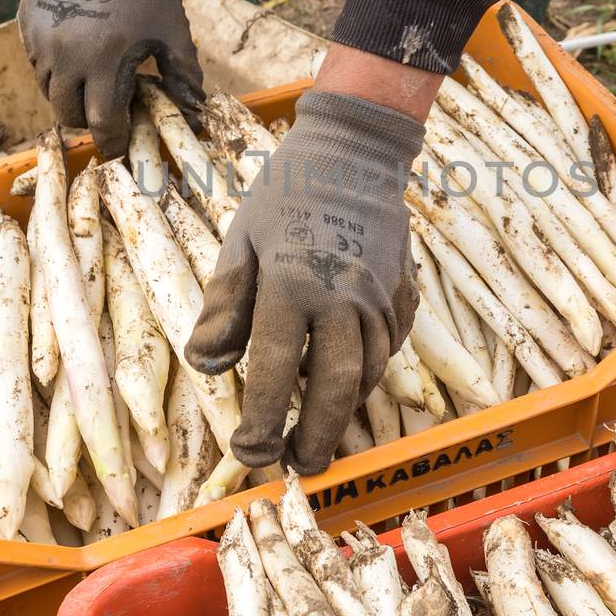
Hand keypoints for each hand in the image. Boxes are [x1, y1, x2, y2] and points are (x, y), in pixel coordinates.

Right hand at [18, 0, 203, 156]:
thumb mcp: (173, 29)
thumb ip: (184, 74)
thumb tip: (195, 112)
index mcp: (104, 61)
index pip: (101, 123)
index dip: (113, 140)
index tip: (121, 143)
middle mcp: (65, 57)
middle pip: (69, 114)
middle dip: (89, 120)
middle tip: (108, 112)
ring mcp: (40, 42)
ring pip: (49, 91)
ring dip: (71, 95)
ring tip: (94, 81)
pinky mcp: (27, 26)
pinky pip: (37, 64)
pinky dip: (55, 69)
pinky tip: (78, 54)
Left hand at [185, 89, 426, 473]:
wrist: (356, 150)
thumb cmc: (285, 193)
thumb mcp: (239, 240)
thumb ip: (223, 306)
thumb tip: (210, 365)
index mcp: (291, 284)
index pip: (274, 370)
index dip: (261, 420)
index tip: (250, 452)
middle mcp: (342, 297)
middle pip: (334, 387)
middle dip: (316, 435)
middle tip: (299, 465)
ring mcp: (381, 296)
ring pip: (369, 372)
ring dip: (343, 410)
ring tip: (319, 432)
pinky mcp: (404, 292)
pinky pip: (390, 346)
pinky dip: (370, 370)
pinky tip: (350, 378)